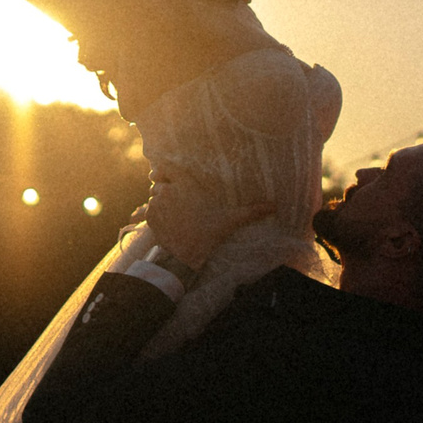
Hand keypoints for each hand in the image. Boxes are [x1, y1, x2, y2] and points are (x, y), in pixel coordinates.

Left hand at [147, 169, 271, 268]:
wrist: (185, 256)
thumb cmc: (208, 234)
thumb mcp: (230, 221)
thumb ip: (251, 211)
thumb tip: (274, 206)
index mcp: (185, 185)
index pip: (166, 166)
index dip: (164, 169)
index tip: (166, 173)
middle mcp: (168, 190)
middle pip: (159, 182)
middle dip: (164, 187)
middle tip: (175, 198)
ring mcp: (156, 203)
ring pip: (153, 195)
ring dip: (159, 200)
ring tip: (172, 211)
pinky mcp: (149, 216)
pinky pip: (148, 210)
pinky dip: (153, 214)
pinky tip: (164, 221)